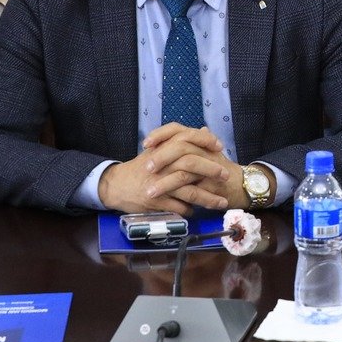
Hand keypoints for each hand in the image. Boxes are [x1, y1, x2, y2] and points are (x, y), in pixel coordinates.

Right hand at [98, 124, 234, 212]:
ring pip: (189, 191)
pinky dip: (190, 210)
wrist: (116, 185)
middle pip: (191, 164)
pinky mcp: (156, 201)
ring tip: (222, 203)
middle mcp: (162, 165)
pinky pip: (179, 207)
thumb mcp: (158, 150)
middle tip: (225, 176)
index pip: (187, 138)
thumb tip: (204, 131)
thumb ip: (180, 141)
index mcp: (162, 149)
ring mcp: (159, 184)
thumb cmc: (140, 168)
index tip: (220, 147)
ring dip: (208, 198)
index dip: (205, 141)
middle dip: (211, 170)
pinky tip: (196, 210)